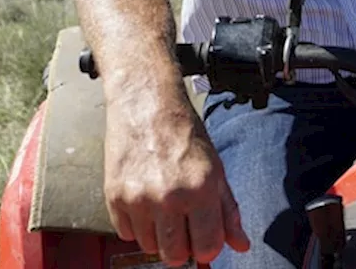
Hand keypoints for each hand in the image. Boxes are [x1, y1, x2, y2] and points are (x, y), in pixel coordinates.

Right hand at [103, 88, 250, 264]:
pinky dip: (135, 224)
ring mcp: (139, 198)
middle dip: (181, 247)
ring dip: (157, 235)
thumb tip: (241, 244)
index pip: (206, 247)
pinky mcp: (114, 196)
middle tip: (182, 227)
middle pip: (174, 256)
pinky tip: (144, 201)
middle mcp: (169, 197)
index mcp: (200, 189)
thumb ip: (228, 210)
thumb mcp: (215, 168)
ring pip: (149, 247)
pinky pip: (125, 233)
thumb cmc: (182, 131)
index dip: (207, 247)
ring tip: (162, 207)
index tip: (203, 239)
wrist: (145, 102)